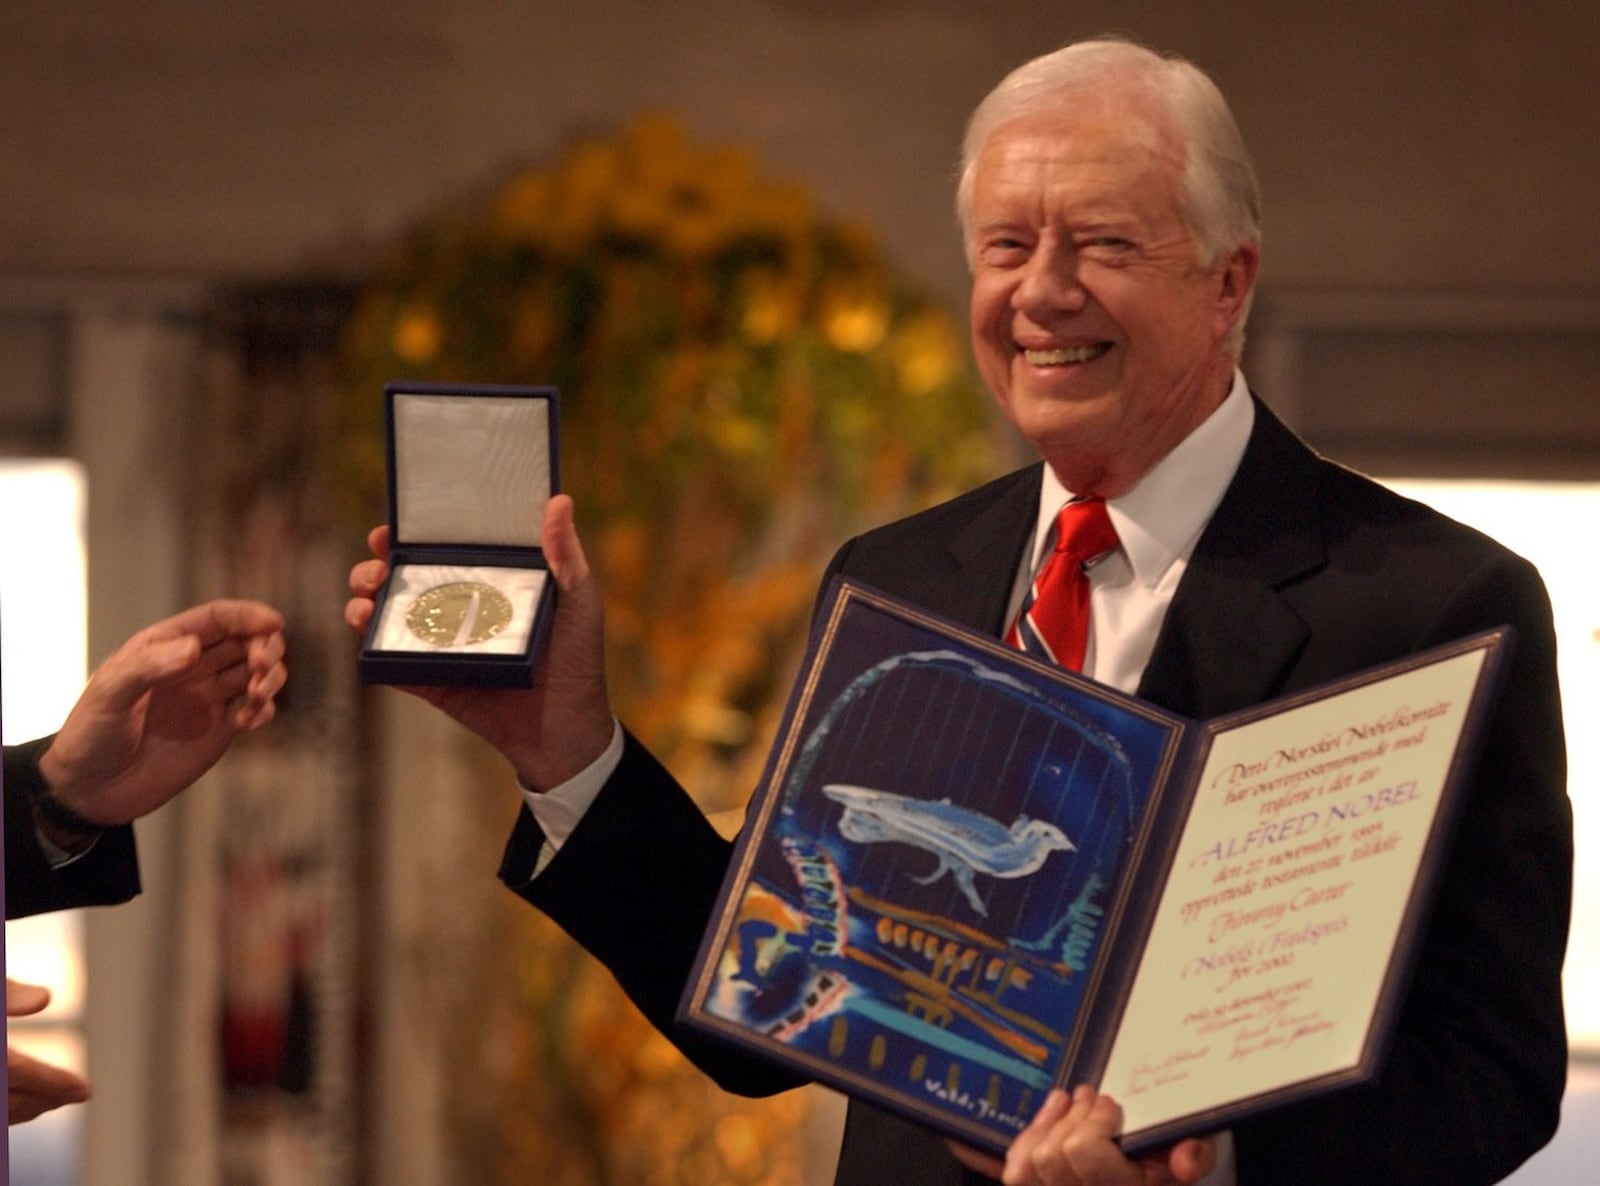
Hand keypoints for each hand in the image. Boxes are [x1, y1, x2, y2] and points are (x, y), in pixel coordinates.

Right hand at [8, 979, 90, 1123]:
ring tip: (57, 1098)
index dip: (51, 1081)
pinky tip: (22, 1103)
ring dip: (22, 1110)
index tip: (85, 1088)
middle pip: (4, 1099)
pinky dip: (3, 1112)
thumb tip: (44, 1000)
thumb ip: (8, 992)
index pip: (14, 1069)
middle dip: (43, 1098)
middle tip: (78, 1094)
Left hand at [36, 600, 286, 826]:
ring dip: (271, 678)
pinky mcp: (221, 730)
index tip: (273, 623)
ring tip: (256, 695)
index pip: (218, 619)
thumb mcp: (109, 694)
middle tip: (259, 667)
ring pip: (259, 673)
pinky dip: (264, 711)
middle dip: (266, 646)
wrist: (91, 791)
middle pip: (247, 640)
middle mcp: (193, 667)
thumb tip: (194, 648)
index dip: (249, 615)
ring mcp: (210, 698)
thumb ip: (149, 667)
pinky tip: (246, 723)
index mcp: (165, 646)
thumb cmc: (90, 735)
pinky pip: (257, 710)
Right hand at [344, 494, 614, 788]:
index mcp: (488, 581)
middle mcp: (459, 607)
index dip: (412, 536)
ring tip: (366, 597)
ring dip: (364, 601)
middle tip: (376, 568)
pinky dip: (369, 646)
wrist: (565, 728)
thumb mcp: (578, 601)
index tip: (390, 528)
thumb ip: (565, 555)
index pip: (443, 550)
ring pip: (388, 615)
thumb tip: (559, 501)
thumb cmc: (577, 658)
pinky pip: (391, 662)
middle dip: (377, 567)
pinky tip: (363, 630)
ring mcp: (441, 644)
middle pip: (404, 578)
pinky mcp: (430, 680)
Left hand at [950, 1087, 1215, 1185]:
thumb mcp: (1199, 1148)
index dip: (1092, 1121)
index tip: (1110, 1104)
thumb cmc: (1173, 1154)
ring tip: (1066, 1103)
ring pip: (1028, 1166)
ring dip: (1047, 1125)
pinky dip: (1029, 1139)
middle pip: (1052, 1157)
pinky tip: (1051, 1119)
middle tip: (1088, 1095)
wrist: (1153, 1173)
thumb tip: (1185, 1163)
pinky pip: (1018, 1171)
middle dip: (1071, 1117)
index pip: (1083, 1153)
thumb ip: (1197, 1153)